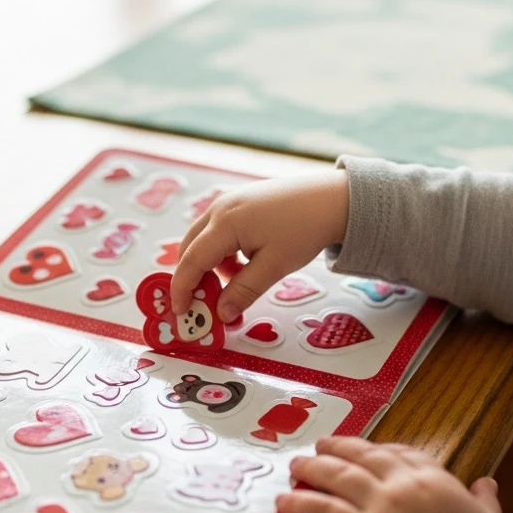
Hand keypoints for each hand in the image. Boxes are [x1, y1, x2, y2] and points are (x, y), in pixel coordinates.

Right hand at [170, 170, 349, 321]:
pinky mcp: (239, 201)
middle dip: (192, 277)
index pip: (191, 260)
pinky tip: (245, 263)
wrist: (331, 199)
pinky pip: (217, 230)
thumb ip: (243, 291)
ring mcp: (228, 201)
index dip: (182, 288)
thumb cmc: (304, 229)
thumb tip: (222, 314)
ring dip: (210, 265)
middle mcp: (220, 208)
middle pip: (190, 247)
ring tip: (234, 283)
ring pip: (203, 239)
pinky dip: (222, 251)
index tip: (180, 311)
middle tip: (203, 303)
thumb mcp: (274, 267)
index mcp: (225, 223)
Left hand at [276, 436, 509, 512]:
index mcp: (438, 481)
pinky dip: (300, 503)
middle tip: (321, 446)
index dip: (378, 449)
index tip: (364, 449)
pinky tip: (284, 501)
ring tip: (297, 466)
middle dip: (339, 449)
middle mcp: (405, 485)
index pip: (402, 454)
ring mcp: (380, 507)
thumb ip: (484, 501)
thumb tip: (486, 483)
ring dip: (313, 468)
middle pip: (363, 457)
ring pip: (338, 476)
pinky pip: (322, 511)